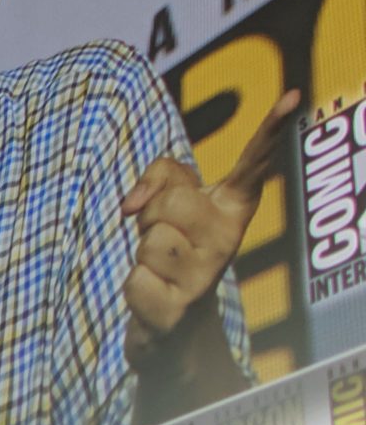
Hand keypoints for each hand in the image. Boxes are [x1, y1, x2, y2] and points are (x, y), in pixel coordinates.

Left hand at [121, 90, 299, 370]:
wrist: (175, 329)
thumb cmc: (172, 252)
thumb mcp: (166, 203)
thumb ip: (158, 177)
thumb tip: (131, 205)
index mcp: (231, 210)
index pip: (252, 165)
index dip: (271, 130)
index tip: (294, 96)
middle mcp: (228, 241)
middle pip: (171, 202)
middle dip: (151, 218)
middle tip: (165, 240)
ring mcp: (207, 279)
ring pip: (149, 240)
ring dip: (142, 254)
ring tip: (161, 271)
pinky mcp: (181, 312)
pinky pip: (136, 280)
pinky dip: (135, 290)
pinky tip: (157, 300)